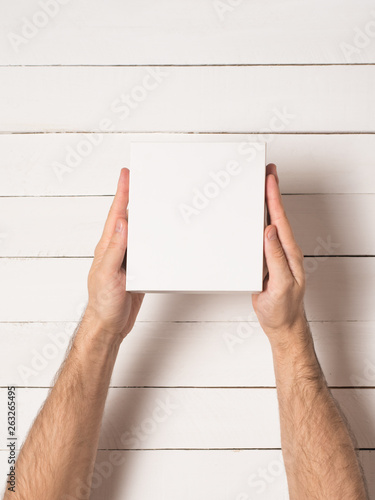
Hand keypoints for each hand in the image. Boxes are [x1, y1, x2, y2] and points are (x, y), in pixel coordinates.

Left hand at [85, 168, 143, 342]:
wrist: (109, 325)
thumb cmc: (103, 303)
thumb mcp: (107, 275)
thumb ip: (115, 250)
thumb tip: (122, 223)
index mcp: (107, 247)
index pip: (116, 215)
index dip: (122, 193)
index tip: (126, 175)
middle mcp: (117, 249)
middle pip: (127, 218)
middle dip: (133, 197)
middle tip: (140, 179)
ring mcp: (127, 259)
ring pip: (139, 232)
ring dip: (146, 217)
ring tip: (154, 201)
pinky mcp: (137, 270)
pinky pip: (146, 249)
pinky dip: (153, 238)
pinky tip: (159, 235)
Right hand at [252, 164, 307, 348]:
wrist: (281, 324)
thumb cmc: (283, 309)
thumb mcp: (280, 284)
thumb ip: (275, 258)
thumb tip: (269, 232)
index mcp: (289, 253)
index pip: (280, 220)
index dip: (275, 198)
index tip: (270, 178)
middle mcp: (283, 250)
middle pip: (276, 216)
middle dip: (272, 193)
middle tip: (268, 173)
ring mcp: (274, 255)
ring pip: (269, 224)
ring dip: (265, 205)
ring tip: (261, 186)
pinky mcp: (265, 261)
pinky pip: (260, 237)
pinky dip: (256, 222)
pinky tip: (252, 216)